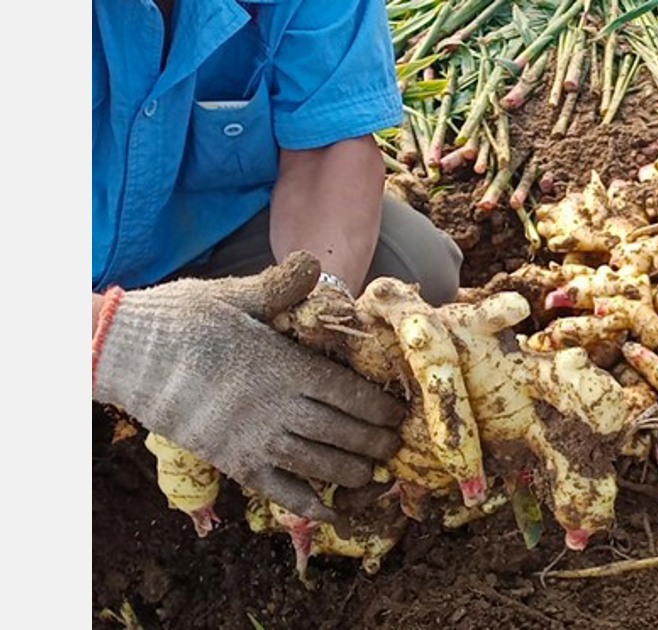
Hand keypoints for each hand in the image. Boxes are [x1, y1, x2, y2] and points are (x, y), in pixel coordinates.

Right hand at [93, 252, 403, 524]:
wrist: (124, 355)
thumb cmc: (181, 320)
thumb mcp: (236, 295)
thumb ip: (280, 286)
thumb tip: (312, 262)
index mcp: (283, 365)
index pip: (346, 392)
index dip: (377, 408)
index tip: (397, 414)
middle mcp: (275, 407)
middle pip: (340, 432)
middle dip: (374, 442)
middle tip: (395, 447)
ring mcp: (253, 438)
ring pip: (317, 463)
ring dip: (351, 472)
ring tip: (373, 474)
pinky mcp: (231, 460)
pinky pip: (278, 490)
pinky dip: (308, 504)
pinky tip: (331, 512)